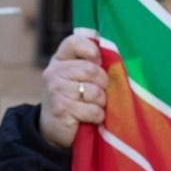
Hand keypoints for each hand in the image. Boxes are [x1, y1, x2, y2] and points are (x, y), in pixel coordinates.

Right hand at [40, 34, 106, 150]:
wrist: (54, 128)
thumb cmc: (74, 99)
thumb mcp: (77, 77)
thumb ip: (90, 64)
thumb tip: (116, 58)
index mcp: (59, 59)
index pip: (74, 42)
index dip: (91, 50)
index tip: (98, 62)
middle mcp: (54, 72)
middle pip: (91, 70)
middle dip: (103, 83)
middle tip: (101, 92)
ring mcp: (55, 90)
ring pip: (94, 91)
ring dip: (101, 102)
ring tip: (95, 105)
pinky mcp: (61, 108)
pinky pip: (92, 110)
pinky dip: (98, 116)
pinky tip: (91, 118)